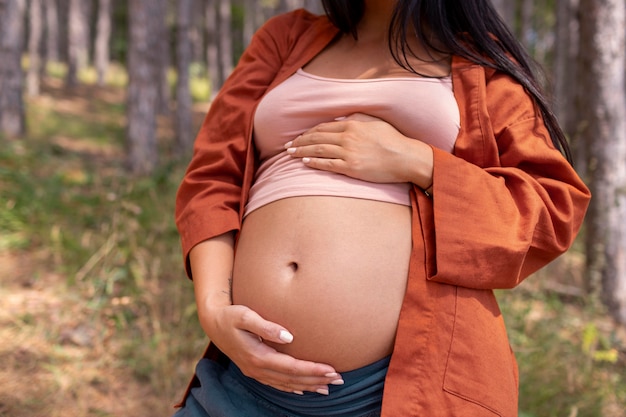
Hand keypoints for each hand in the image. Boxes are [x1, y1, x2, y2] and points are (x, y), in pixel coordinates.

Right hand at [200, 304, 342, 394]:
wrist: (212, 323)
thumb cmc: (231, 315)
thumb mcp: (245, 315)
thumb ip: (266, 326)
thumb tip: (288, 336)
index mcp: (258, 356)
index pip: (292, 367)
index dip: (313, 369)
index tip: (332, 369)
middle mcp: (257, 368)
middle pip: (292, 379)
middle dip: (317, 380)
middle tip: (339, 379)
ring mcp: (255, 372)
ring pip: (286, 384)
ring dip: (308, 386)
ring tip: (328, 387)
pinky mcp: (254, 370)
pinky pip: (277, 384)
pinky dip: (292, 388)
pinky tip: (303, 389)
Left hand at [285, 113, 432, 187]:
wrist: (406, 158)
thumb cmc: (393, 140)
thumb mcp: (374, 123)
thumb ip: (357, 120)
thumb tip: (343, 119)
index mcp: (352, 125)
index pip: (324, 127)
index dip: (308, 132)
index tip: (298, 136)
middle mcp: (348, 137)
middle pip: (317, 138)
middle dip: (300, 141)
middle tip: (287, 146)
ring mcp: (348, 153)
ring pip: (319, 151)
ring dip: (302, 151)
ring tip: (290, 154)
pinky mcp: (351, 167)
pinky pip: (328, 164)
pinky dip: (314, 163)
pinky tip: (305, 163)